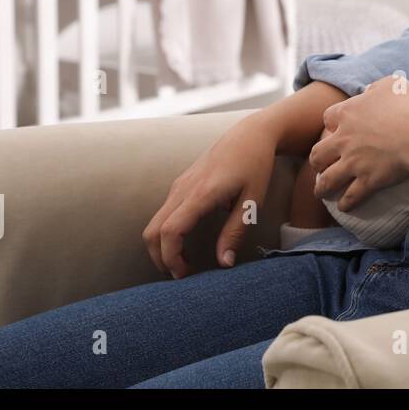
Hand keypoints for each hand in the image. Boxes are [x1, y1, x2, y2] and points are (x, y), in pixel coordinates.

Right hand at [141, 119, 277, 278]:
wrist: (251, 134)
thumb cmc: (256, 165)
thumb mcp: (253, 201)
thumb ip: (236, 232)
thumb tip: (223, 263)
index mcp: (201, 194)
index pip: (170, 232)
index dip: (171, 258)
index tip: (186, 274)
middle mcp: (183, 189)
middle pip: (152, 231)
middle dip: (160, 258)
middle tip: (182, 275)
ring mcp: (179, 185)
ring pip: (154, 222)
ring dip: (162, 246)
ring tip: (184, 263)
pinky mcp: (180, 184)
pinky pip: (163, 213)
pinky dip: (166, 233)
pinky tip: (185, 242)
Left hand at [310, 75, 408, 211]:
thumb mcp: (391, 85)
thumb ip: (376, 87)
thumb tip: (371, 91)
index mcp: (349, 113)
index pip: (328, 117)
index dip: (330, 124)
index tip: (334, 128)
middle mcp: (345, 139)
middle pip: (318, 152)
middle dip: (317, 160)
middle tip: (319, 164)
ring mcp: (353, 162)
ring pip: (327, 179)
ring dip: (322, 187)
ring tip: (321, 192)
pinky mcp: (367, 180)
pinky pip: (350, 196)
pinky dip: (345, 203)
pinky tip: (343, 207)